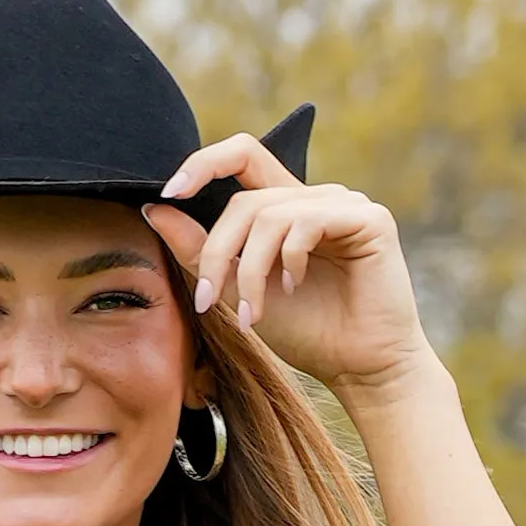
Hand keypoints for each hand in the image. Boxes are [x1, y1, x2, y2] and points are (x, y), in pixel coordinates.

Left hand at [151, 135, 431, 398]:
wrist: (357, 368)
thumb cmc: (306, 332)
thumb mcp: (237, 290)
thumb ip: (201, 250)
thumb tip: (156, 209)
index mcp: (285, 207)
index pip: (241, 157)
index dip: (203, 164)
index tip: (169, 194)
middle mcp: (314, 197)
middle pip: (243, 200)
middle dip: (216, 251)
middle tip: (205, 299)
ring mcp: (343, 204)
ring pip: (269, 214)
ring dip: (249, 269)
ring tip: (252, 313)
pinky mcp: (369, 218)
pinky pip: (307, 221)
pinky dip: (288, 259)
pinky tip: (294, 287)